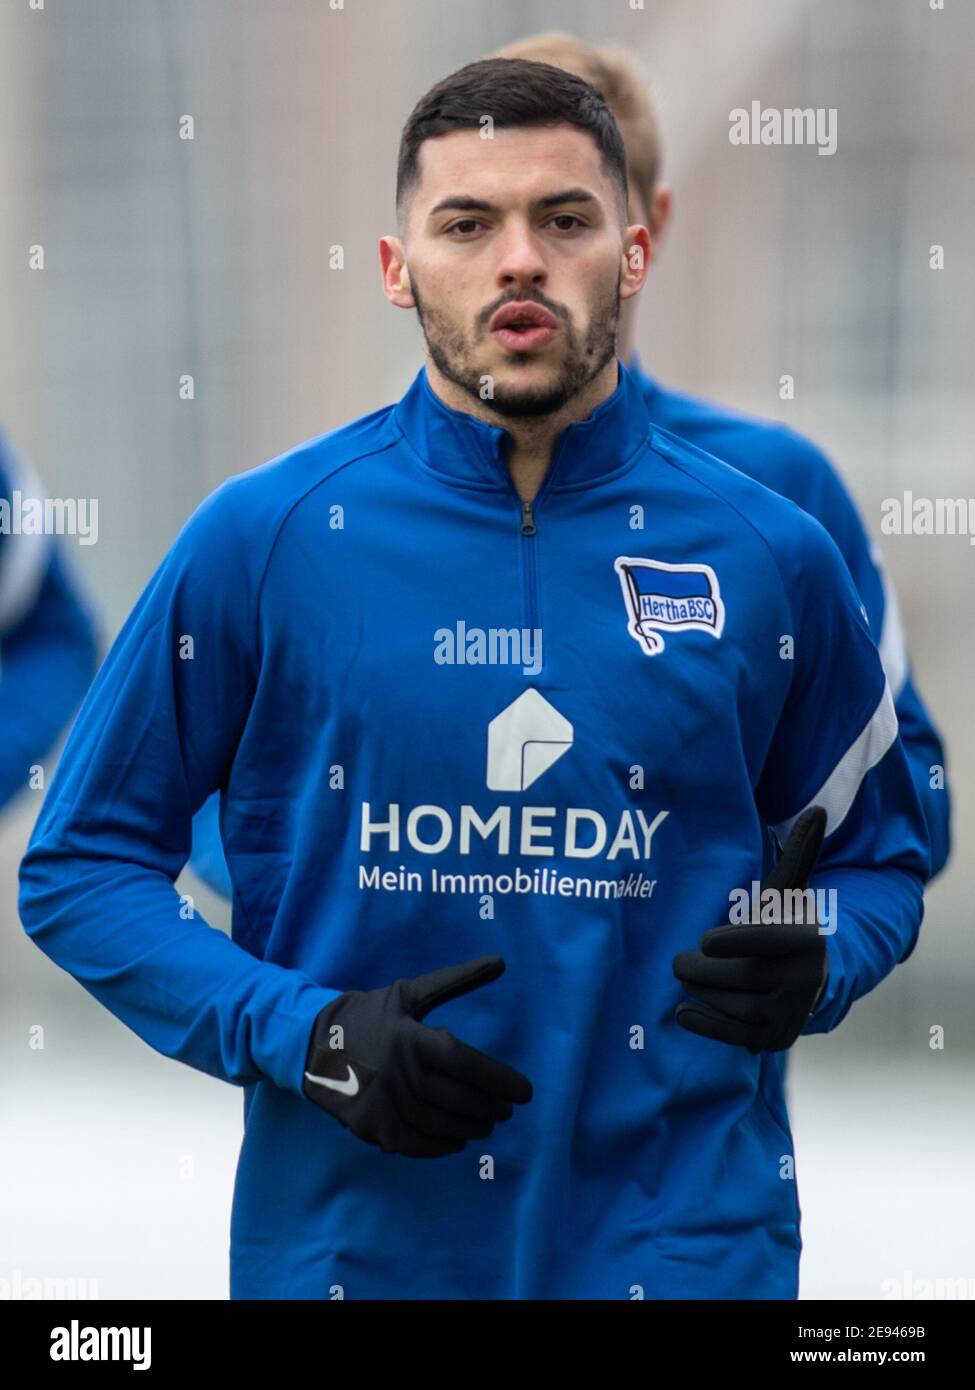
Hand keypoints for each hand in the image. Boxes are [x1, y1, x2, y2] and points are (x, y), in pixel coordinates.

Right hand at [302, 955, 532, 1156]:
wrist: (314, 1045)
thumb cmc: (371, 1014)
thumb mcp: (411, 992)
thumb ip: (457, 979)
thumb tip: (501, 961)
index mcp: (411, 1037)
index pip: (466, 1063)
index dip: (500, 1079)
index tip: (526, 1092)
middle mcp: (399, 1072)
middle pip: (458, 1098)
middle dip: (490, 1107)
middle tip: (507, 1110)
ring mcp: (384, 1104)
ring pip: (441, 1124)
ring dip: (471, 1128)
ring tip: (487, 1124)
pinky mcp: (372, 1127)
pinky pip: (416, 1144)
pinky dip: (442, 1146)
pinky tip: (458, 1139)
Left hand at [672, 807, 828, 1052]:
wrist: (805, 980)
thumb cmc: (781, 925)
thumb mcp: (787, 893)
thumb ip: (799, 855)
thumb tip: (818, 810)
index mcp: (806, 940)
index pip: (759, 941)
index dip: (728, 941)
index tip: (706, 939)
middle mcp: (804, 981)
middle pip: (732, 974)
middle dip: (699, 967)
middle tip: (680, 959)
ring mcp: (790, 1014)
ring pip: (726, 1002)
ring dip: (700, 990)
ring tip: (694, 978)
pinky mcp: (774, 1041)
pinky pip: (726, 1033)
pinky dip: (702, 1021)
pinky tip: (685, 1009)